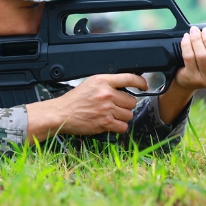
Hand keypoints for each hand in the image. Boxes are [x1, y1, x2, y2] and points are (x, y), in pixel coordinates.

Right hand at [26, 74, 147, 140]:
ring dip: (123, 116)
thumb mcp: (89, 84)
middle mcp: (106, 93)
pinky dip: (119, 127)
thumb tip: (123, 89)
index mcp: (102, 81)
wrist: (61, 114)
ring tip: (111, 115)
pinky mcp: (105, 122)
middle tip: (115, 106)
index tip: (144, 86)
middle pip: (131, 100)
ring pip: (129, 114)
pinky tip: (110, 123)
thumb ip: (106, 84)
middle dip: (125, 105)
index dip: (140, 82)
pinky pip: (123, 126)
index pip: (129, 78)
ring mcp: (106, 109)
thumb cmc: (73, 100)